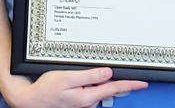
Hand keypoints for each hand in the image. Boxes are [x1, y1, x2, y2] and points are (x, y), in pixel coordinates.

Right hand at [0, 68, 146, 107]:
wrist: (31, 99)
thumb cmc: (46, 89)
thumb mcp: (67, 78)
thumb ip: (89, 76)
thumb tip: (108, 73)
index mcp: (88, 97)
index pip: (114, 88)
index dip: (130, 84)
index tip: (143, 83)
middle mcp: (88, 102)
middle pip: (109, 88)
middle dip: (118, 81)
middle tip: (130, 75)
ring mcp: (83, 102)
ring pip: (99, 88)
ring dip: (103, 81)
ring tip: (95, 75)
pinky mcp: (79, 100)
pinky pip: (91, 90)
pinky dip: (93, 82)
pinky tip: (86, 79)